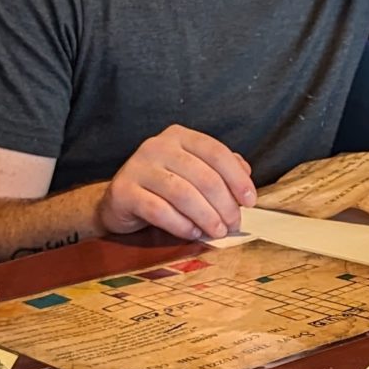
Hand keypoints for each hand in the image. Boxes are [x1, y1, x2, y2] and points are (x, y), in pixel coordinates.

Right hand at [101, 126, 255, 242]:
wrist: (119, 201)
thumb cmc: (162, 188)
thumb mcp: (192, 172)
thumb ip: (218, 169)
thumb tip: (245, 172)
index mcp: (179, 137)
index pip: (216, 152)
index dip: (237, 178)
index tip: (250, 201)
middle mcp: (157, 146)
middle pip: (203, 176)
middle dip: (224, 204)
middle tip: (233, 224)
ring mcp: (138, 167)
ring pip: (183, 194)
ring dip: (206, 216)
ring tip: (217, 232)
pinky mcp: (123, 191)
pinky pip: (158, 210)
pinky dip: (180, 224)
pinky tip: (193, 232)